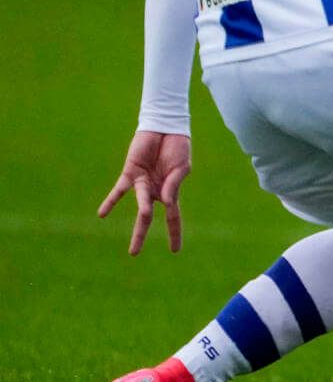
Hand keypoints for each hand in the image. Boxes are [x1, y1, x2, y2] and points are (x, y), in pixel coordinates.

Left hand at [99, 130, 191, 254]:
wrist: (165, 128)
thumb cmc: (177, 147)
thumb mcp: (182, 167)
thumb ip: (174, 185)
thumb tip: (166, 202)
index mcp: (170, 192)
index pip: (173, 218)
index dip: (174, 234)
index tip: (174, 251)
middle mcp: (154, 191)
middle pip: (147, 217)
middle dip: (140, 235)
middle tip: (133, 253)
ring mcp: (142, 183)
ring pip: (140, 203)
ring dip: (143, 211)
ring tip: (145, 216)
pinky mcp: (130, 173)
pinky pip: (120, 189)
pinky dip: (111, 201)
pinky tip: (102, 214)